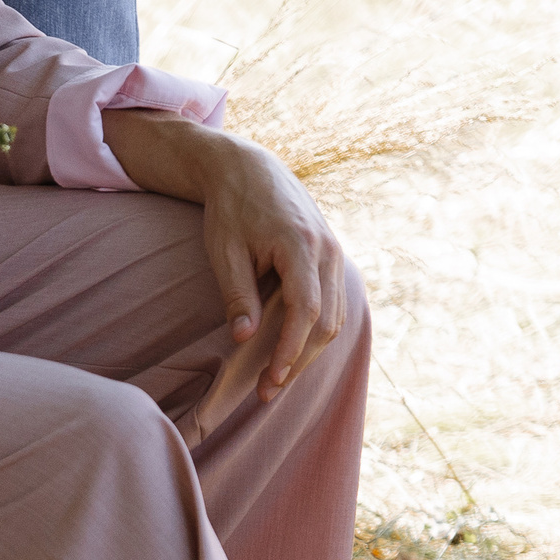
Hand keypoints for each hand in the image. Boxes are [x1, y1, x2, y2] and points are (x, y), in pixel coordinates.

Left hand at [103, 110, 347, 404]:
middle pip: (325, 319)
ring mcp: (334, 250)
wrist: (248, 168)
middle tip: (267, 391)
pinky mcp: (331, 254)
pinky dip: (315, 329)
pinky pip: (333, 301)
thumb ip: (236, 294)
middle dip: (299, 360)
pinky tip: (291, 350)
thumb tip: (244, 338)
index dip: (290, 350)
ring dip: (309, 349)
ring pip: (334, 314)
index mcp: (300, 245)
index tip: (271, 380)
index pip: (305, 310)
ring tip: (276, 377)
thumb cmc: (230, 209)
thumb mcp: (224, 252)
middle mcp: (328, 249)